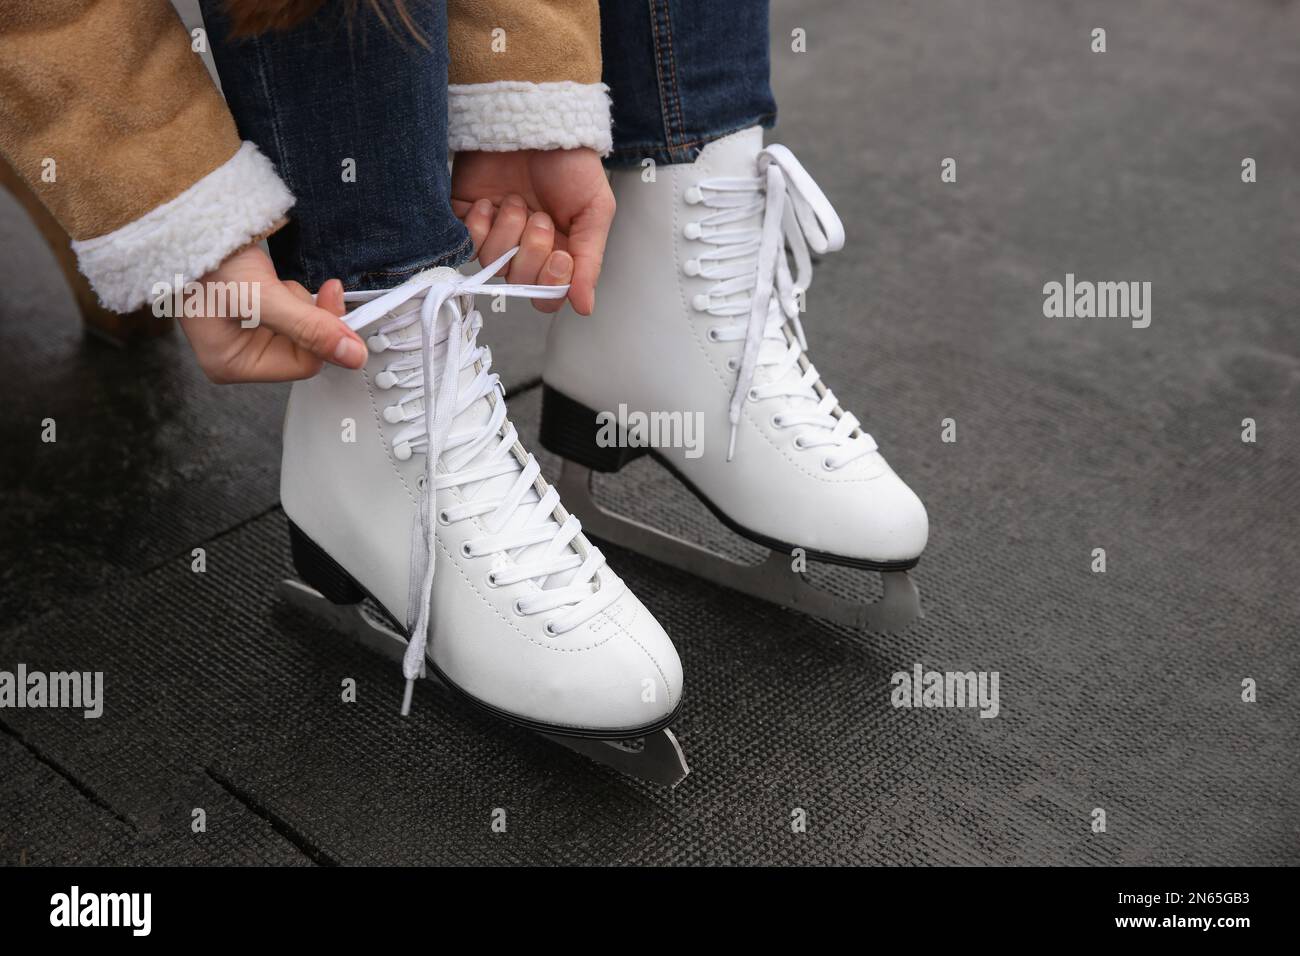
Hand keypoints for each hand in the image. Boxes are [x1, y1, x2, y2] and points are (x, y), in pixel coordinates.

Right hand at [177, 244, 366, 383]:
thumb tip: (353, 357)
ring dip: (297, 299)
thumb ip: (309, 327)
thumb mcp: (261, 295)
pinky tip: (270, 277)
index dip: (324, 333)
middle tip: (288, 284)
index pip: (303, 364)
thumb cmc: (205, 257)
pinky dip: (290, 293)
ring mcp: (245, 333)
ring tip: (267, 278)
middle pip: (304, 347)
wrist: (187, 218)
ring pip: (301, 328)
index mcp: (231, 364)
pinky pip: (291, 312)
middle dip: (305, 314)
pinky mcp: (253, 313)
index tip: (332, 294)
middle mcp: (237, 354)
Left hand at [451, 147, 614, 314]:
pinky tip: (489, 203)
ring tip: (516, 201)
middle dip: (530, 250)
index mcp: (560, 252)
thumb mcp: (594, 211)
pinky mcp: (466, 217)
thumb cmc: (571, 162)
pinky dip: (476, 226)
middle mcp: (525, 249)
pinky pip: (464, 243)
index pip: (548, 295)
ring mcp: (495, 233)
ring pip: (492, 263)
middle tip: (540, 216)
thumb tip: (585, 306)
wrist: (537, 119)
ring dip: (506, 231)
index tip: (561, 254)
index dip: (550, 283)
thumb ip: (590, 261)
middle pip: (518, 283)